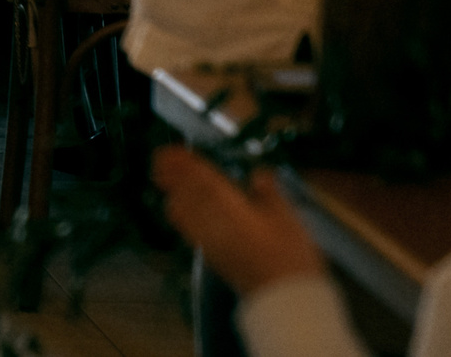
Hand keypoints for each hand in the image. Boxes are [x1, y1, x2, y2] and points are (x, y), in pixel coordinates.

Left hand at [153, 147, 326, 296]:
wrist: (285, 299)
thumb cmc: (289, 258)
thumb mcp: (287, 219)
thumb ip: (269, 194)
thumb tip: (259, 176)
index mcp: (229, 206)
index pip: (199, 178)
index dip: (184, 163)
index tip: (173, 151)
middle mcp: (210, 221)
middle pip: (183, 192)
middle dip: (170, 173)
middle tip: (161, 158)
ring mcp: (207, 240)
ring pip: (180, 210)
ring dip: (171, 191)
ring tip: (166, 178)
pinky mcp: (210, 256)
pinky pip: (186, 228)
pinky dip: (179, 212)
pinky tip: (180, 209)